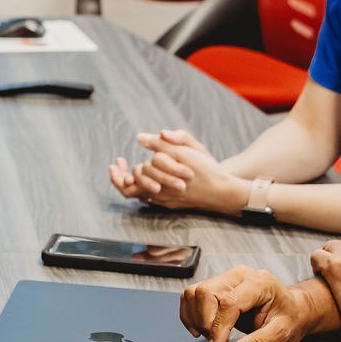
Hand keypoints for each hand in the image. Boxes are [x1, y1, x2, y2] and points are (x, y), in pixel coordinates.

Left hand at [127, 131, 250, 212]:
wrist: (223, 190)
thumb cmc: (206, 169)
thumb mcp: (185, 151)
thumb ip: (162, 144)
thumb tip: (140, 137)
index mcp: (159, 182)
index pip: (128, 182)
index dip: (118, 173)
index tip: (117, 161)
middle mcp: (159, 195)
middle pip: (130, 191)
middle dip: (121, 177)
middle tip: (117, 164)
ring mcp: (165, 201)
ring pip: (139, 195)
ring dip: (133, 181)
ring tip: (127, 170)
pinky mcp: (171, 204)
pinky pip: (150, 198)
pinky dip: (144, 187)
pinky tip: (146, 176)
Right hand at [180, 266, 339, 341]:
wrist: (293, 308)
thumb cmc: (290, 318)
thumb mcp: (281, 335)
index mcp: (260, 283)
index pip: (229, 302)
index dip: (218, 327)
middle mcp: (240, 275)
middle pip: (206, 292)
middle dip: (205, 322)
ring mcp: (226, 277)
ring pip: (195, 292)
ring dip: (196, 317)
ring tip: (210, 335)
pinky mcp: (217, 284)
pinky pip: (192, 294)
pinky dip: (191, 313)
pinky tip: (202, 327)